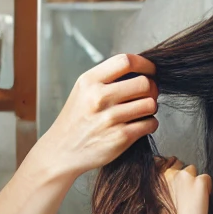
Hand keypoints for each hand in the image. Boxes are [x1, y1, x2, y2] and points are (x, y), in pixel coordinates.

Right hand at [38, 54, 157, 178]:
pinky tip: (138, 126)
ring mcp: (110, 118)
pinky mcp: (121, 137)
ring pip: (151, 104)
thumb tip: (141, 72)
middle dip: (151, 89)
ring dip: (150, 108)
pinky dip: (150, 124)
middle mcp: (99, 97)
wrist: (61, 152)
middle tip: (146, 96)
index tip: (151, 70)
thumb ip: (107, 79)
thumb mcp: (83, 91)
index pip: (125, 61)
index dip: (145, 64)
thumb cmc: (76, 120)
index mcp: (89, 81)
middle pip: (144, 83)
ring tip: (140, 112)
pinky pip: (151, 123)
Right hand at [158, 158, 210, 213]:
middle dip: (182, 175)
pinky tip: (201, 201)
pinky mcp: (199, 182)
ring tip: (192, 200)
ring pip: (192, 169)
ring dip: (194, 181)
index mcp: (153, 178)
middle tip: (185, 193)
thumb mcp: (148, 203)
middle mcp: (168, 173)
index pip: (161, 161)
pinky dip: (207, 188)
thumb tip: (162, 180)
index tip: (173, 180)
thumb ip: (154, 188)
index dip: (169, 169)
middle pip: (178, 164)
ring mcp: (184, 176)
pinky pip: (207, 179)